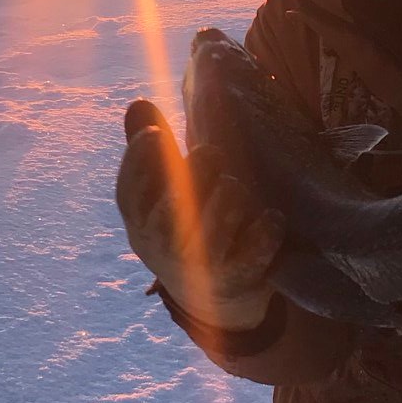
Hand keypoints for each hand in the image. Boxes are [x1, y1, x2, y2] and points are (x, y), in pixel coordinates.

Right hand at [115, 99, 284, 331]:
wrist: (212, 299)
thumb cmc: (185, 226)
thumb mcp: (163, 195)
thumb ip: (155, 153)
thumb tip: (139, 104)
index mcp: (140, 224)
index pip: (129, 194)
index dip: (139, 162)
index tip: (158, 134)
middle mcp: (163, 249)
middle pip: (170, 213)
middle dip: (193, 176)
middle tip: (212, 152)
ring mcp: (199, 268)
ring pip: (213, 231)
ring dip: (229, 199)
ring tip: (235, 187)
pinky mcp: (236, 281)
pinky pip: (255, 253)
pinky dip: (266, 230)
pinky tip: (272, 216)